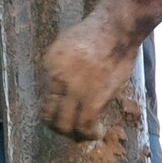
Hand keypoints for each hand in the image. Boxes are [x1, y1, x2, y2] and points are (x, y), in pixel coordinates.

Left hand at [42, 13, 138, 140]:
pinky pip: (85, 125)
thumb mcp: (70, 45)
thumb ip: (64, 65)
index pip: (45, 98)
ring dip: (73, 134)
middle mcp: (58, 80)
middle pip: (49, 116)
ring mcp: (74, 90)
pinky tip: (97, 133)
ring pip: (64, 125)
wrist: (116, 28)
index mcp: (50, 65)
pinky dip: (89, 134)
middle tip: (70, 130)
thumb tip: (65, 85)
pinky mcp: (92, 98)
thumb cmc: (100, 31)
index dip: (53, 111)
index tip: (63, 114)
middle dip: (59, 128)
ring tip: (84, 134)